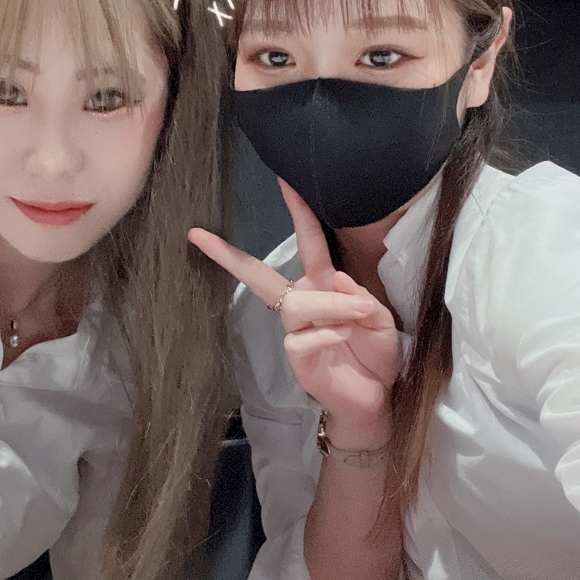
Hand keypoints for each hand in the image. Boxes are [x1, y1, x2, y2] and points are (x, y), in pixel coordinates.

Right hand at [189, 180, 401, 429]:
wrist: (378, 397)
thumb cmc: (376, 354)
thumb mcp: (380, 318)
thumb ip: (360, 296)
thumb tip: (334, 276)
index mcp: (323, 285)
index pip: (308, 243)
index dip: (299, 212)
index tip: (285, 181)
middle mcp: (303, 303)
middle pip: (260, 275)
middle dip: (229, 255)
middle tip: (199, 236)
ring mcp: (295, 332)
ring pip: (296, 304)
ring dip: (330, 304)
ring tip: (358, 316)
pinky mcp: (295, 358)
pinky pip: (303, 337)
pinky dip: (330, 333)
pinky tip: (345, 339)